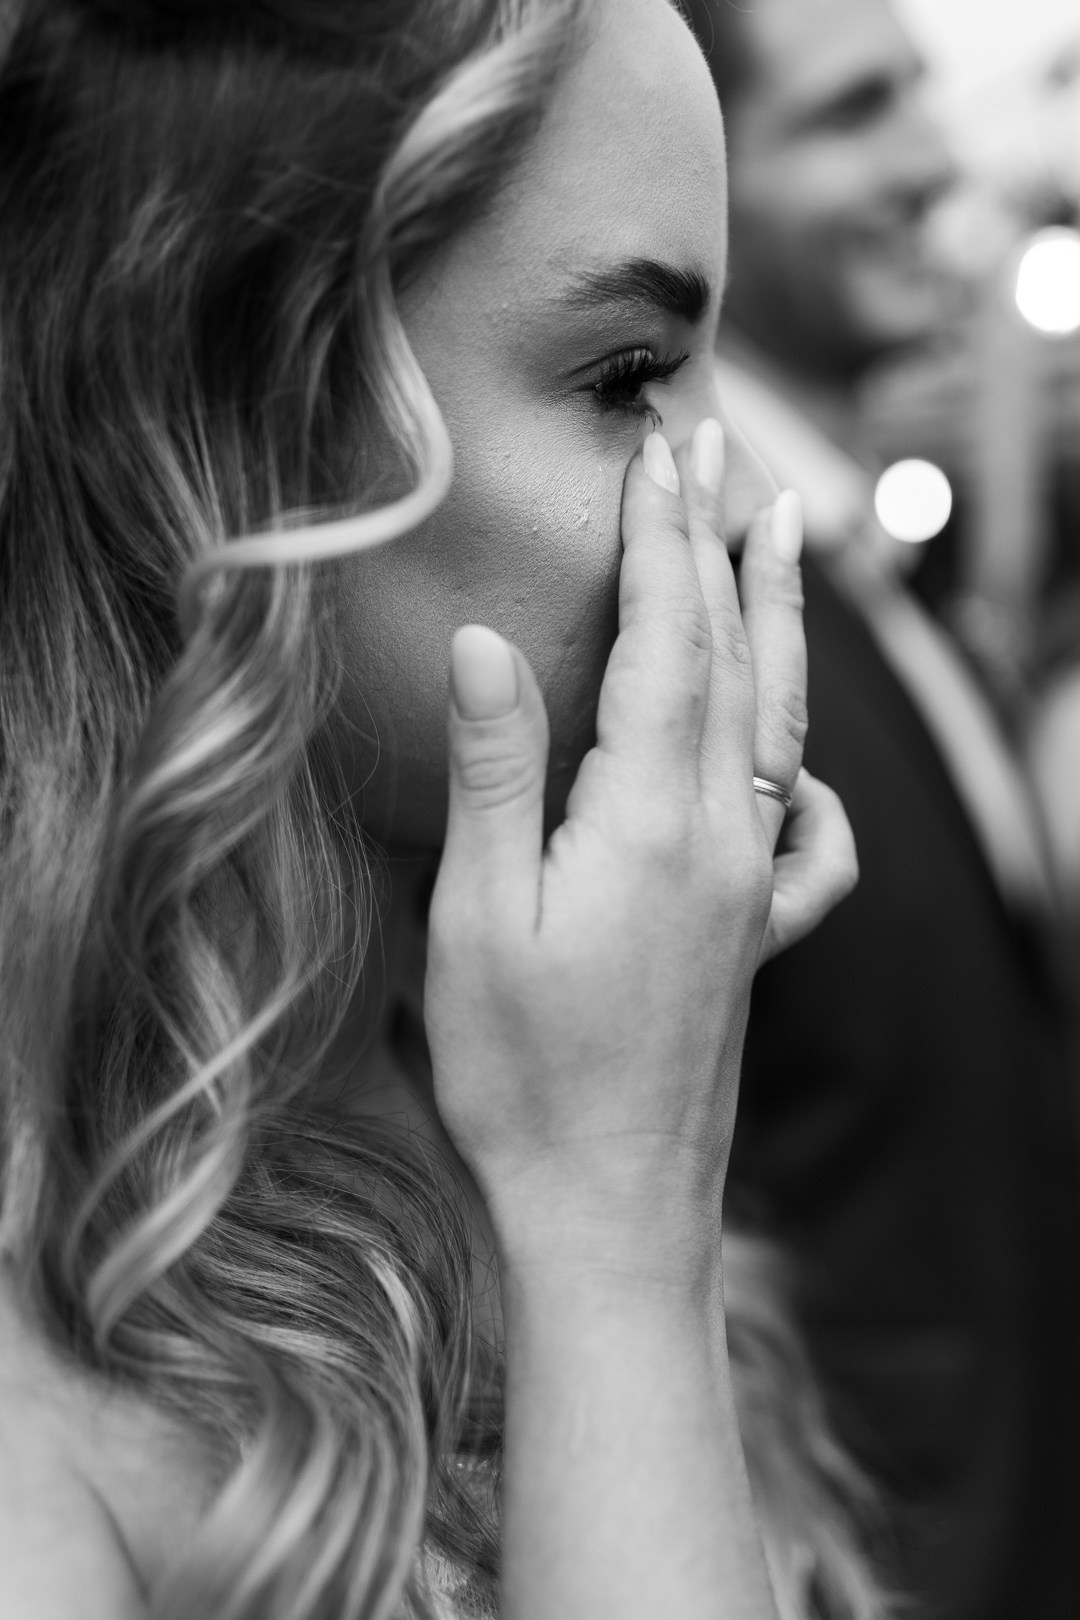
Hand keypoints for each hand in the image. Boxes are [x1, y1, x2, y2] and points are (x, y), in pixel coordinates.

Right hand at [425, 420, 852, 1276]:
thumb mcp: (477, 918)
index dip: (663, 539)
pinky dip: (810, 771)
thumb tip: (481, 640)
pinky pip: (813, 834)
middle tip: (720, 450)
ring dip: (780, 621)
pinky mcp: (760, 935)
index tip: (660, 453)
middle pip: (741, 659)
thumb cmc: (525, 1073)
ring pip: (784, 722)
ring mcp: (757, 887)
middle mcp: (726, 838)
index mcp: (650, 820)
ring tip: (782, 537)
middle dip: (726, 544)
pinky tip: (796, 760)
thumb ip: (494, 773)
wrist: (614, 1205)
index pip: (667, 641)